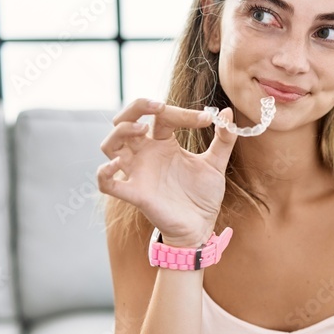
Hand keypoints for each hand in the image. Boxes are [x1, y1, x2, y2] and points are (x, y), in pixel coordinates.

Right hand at [96, 98, 237, 246]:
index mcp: (163, 143)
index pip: (162, 116)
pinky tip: (117, 164)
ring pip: (109, 145)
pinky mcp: (135, 194)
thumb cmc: (202, 195)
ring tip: (142, 129)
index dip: (182, 113)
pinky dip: (105, 172)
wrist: (201, 226)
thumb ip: (224, 139)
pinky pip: (107, 183)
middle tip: (159, 106)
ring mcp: (138, 173)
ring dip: (120, 132)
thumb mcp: (216, 164)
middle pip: (124, 121)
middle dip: (136, 108)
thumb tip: (228, 113)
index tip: (208, 119)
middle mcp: (146, 154)